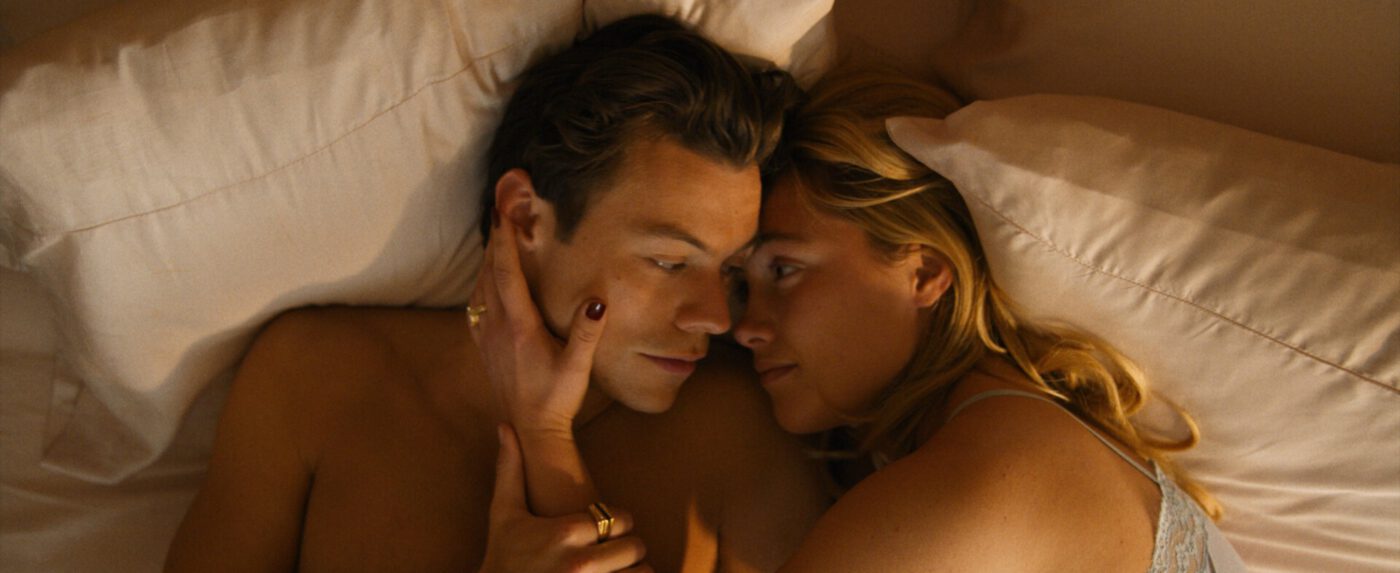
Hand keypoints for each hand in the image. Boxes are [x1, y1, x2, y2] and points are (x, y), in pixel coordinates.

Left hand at [468, 214, 608, 435]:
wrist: (531, 428)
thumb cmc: (557, 397)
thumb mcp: (578, 367)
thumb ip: (587, 333)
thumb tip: (597, 300)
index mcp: (519, 326)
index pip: (507, 274)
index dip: (503, 241)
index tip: (502, 212)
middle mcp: (498, 328)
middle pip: (489, 274)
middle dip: (494, 241)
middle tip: (499, 211)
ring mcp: (487, 338)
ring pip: (479, 289)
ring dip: (486, 261)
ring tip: (495, 238)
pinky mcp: (485, 348)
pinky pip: (475, 308)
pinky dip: (479, 286)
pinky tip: (483, 282)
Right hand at [480, 425, 651, 572]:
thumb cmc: (502, 557)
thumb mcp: (503, 514)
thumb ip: (510, 470)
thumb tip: (505, 426)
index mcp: (565, 532)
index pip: (620, 518)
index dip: (617, 522)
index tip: (606, 528)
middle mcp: (581, 562)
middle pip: (635, 546)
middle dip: (627, 548)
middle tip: (614, 551)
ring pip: (641, 572)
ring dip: (633, 571)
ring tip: (616, 570)